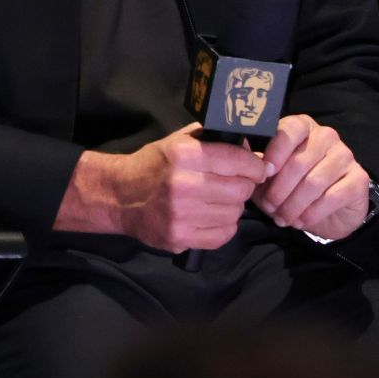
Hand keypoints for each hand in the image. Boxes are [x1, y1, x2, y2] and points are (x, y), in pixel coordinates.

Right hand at [54, 124, 267, 252]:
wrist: (120, 196)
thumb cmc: (155, 165)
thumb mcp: (180, 141)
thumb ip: (214, 140)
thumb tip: (250, 146)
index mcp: (184, 155)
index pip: (237, 160)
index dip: (255, 165)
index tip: (259, 169)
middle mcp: (183, 185)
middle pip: (241, 189)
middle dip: (245, 186)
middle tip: (237, 185)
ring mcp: (181, 215)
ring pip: (234, 213)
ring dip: (234, 207)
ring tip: (219, 200)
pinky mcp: (179, 238)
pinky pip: (223, 235)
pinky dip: (224, 227)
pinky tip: (212, 217)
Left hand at [254, 113, 370, 241]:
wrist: (327, 212)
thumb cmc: (292, 189)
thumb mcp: (268, 178)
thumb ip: (256, 166)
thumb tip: (240, 156)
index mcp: (303, 128)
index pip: (291, 129)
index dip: (276, 151)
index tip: (264, 174)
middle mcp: (326, 136)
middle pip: (300, 161)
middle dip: (280, 189)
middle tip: (270, 208)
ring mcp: (345, 156)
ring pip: (315, 181)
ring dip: (294, 205)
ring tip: (283, 219)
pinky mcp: (358, 178)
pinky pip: (333, 196)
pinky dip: (312, 213)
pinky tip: (302, 222)